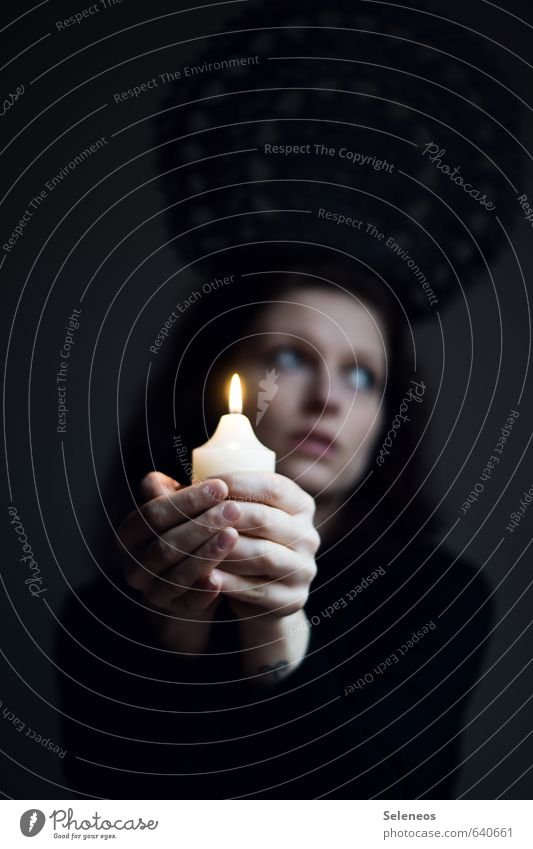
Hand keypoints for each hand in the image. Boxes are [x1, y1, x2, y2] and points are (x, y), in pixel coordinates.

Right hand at [115, 471, 240, 654]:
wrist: (186, 579)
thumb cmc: (183, 532)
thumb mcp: (173, 511)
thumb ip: (168, 494)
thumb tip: (159, 479)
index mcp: (129, 534)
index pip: (154, 514)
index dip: (187, 500)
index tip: (220, 486)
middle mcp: (134, 564)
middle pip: (165, 544)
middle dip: (202, 525)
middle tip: (234, 509)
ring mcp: (152, 590)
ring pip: (177, 573)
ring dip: (206, 554)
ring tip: (233, 535)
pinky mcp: (173, 610)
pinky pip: (188, 602)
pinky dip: (203, 591)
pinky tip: (222, 578)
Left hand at [211, 472, 320, 685]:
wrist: (262, 589)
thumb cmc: (241, 538)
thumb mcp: (232, 511)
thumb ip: (202, 493)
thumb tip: (152, 482)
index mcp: (301, 505)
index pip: (273, 486)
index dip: (238, 483)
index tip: (205, 484)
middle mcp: (308, 535)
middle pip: (265, 520)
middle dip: (225, 516)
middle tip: (194, 516)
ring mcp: (303, 569)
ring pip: (262, 555)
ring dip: (225, 549)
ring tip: (195, 545)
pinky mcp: (292, 599)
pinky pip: (258, 590)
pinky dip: (230, 581)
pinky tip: (206, 574)